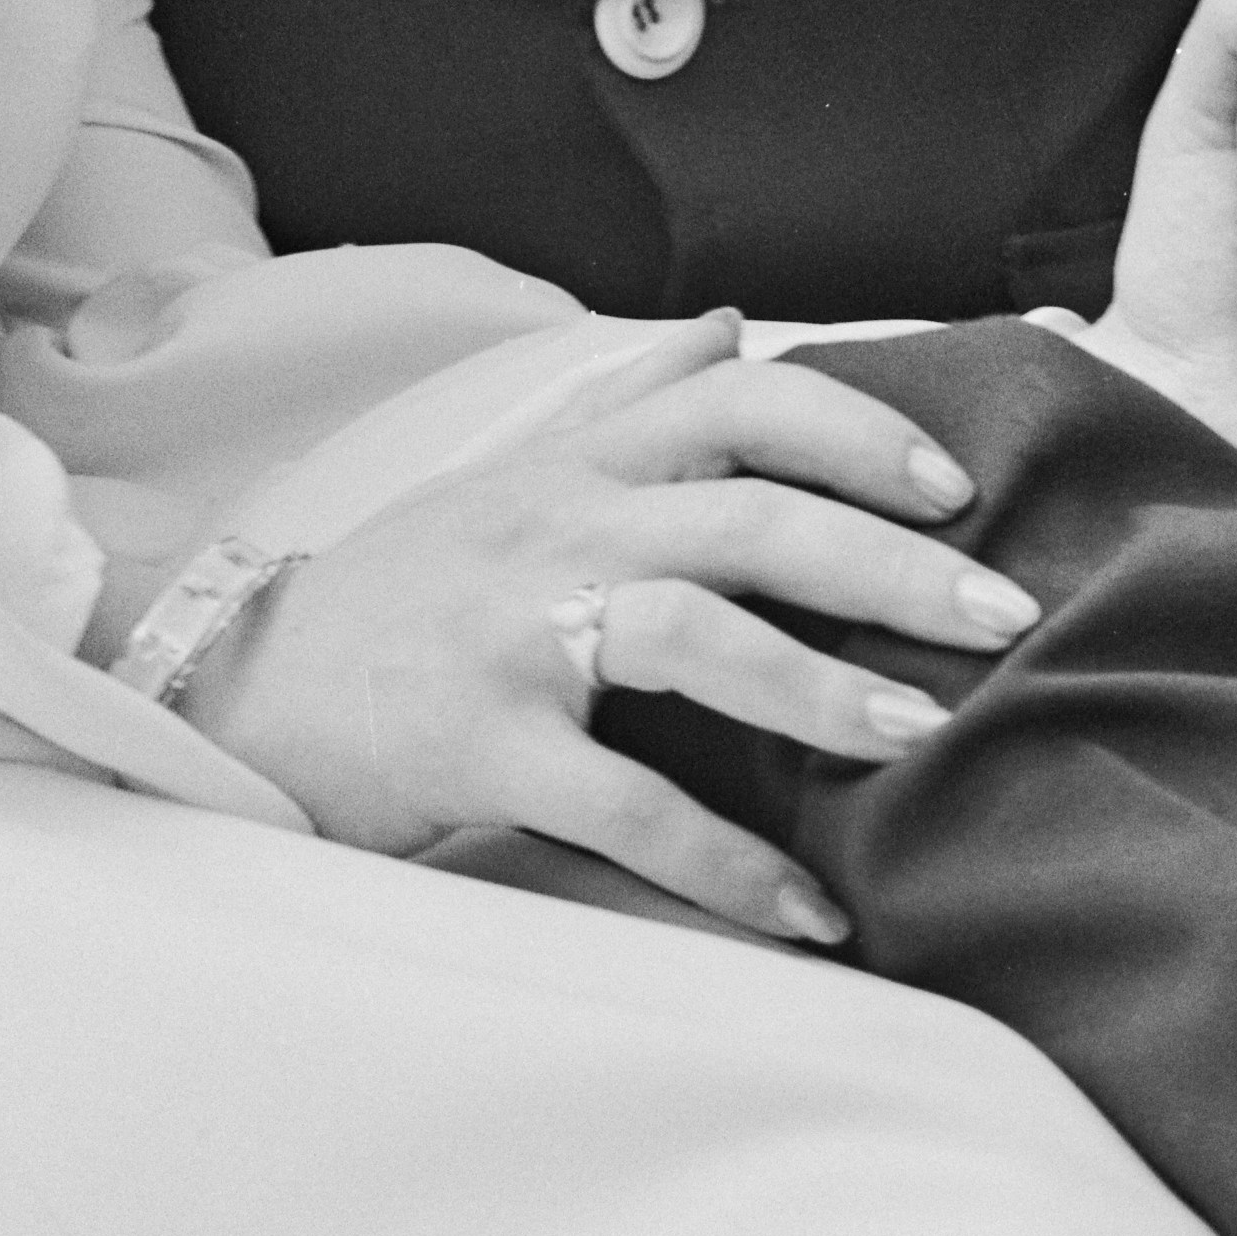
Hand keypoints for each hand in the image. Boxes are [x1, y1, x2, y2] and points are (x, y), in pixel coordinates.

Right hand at [184, 316, 1035, 945]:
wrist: (233, 692)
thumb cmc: (398, 591)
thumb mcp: (509, 471)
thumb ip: (630, 399)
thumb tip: (728, 322)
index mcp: (576, 464)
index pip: (737, 401)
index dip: (857, 428)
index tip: (956, 481)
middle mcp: (554, 530)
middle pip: (747, 513)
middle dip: (887, 560)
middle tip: (1003, 610)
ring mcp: (513, 635)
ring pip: (692, 633)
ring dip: (819, 689)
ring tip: (920, 734)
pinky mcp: (480, 744)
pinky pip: (623, 804)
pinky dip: (725, 865)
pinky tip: (808, 912)